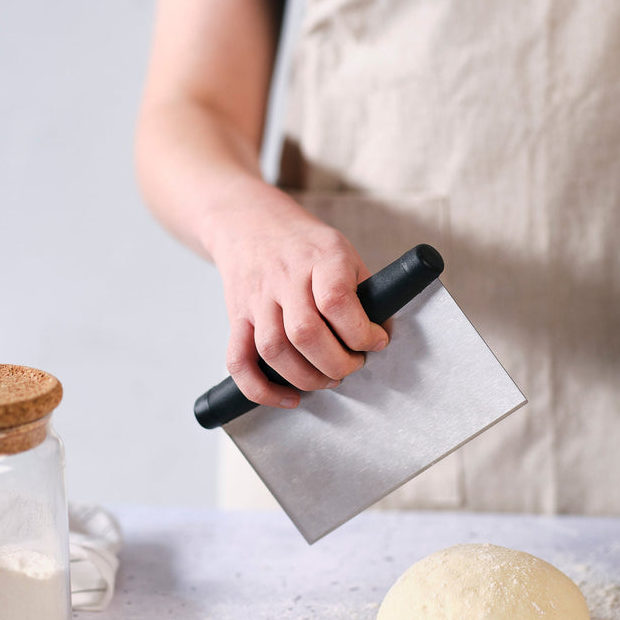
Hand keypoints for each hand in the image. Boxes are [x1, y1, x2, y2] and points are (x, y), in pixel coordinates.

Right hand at [206, 194, 389, 407]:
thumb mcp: (343, 252)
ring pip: (273, 351)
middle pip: (305, 333)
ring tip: (328, 378)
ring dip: (306, 378)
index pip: (337, 301)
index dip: (361, 333)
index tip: (376, 342)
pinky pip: (238, 362)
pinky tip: (288, 397)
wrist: (249, 223)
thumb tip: (382, 334)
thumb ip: (364, 291)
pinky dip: (260, 389)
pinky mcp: (236, 318)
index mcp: (320, 258)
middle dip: (337, 363)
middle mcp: (284, 278)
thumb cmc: (305, 245)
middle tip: (352, 364)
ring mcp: (257, 300)